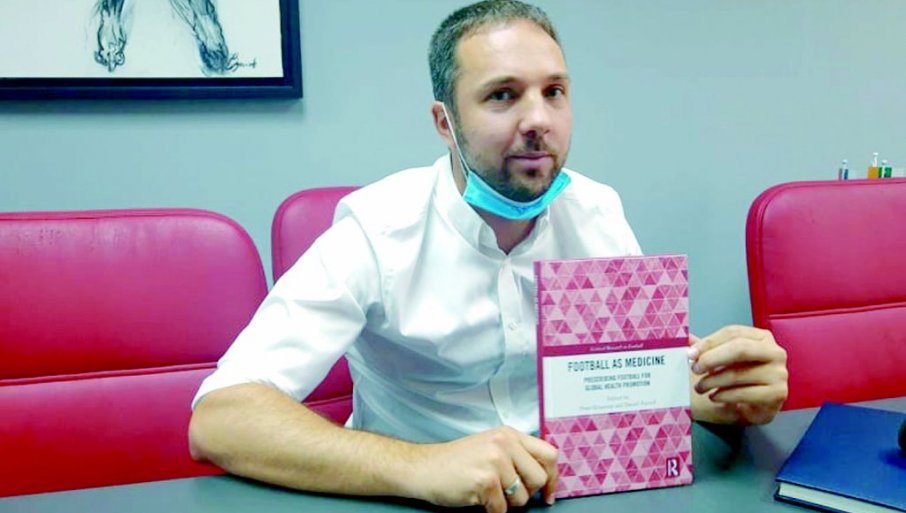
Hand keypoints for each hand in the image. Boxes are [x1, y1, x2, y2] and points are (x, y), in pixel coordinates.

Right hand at [409, 426, 557, 512]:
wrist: (423, 468)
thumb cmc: (455, 462)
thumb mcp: (490, 447)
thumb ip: (515, 455)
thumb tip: (543, 477)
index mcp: (509, 434)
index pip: (549, 454)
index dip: (553, 477)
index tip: (548, 494)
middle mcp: (504, 443)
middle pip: (539, 478)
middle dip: (527, 494)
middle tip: (509, 496)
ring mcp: (495, 461)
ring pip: (522, 497)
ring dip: (507, 504)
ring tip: (488, 493)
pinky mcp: (485, 480)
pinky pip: (502, 509)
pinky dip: (491, 512)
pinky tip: (478, 500)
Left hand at [688, 326, 787, 424]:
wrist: (753, 406)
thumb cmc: (737, 378)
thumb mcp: (720, 360)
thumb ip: (705, 348)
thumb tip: (685, 337)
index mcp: (761, 337)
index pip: (733, 332)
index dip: (709, 342)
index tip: (690, 353)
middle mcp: (775, 352)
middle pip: (740, 348)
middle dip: (712, 358)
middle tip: (694, 369)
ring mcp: (779, 374)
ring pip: (739, 373)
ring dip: (713, 381)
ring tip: (700, 387)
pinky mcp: (777, 394)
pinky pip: (745, 393)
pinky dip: (725, 395)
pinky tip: (714, 396)